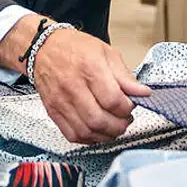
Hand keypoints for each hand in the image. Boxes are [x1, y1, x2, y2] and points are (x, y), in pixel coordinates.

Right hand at [31, 29, 152, 144]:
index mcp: (89, 68)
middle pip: (100, 120)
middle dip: (119, 126)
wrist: (43, 48)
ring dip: (106, 135)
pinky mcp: (53, 111)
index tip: (131, 105)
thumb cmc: (74, 48)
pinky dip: (89, 139)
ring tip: (113, 126)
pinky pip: (72, 135)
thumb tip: (143, 93)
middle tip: (125, 119)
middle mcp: (73, 86)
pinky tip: (97, 130)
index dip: (127, 108)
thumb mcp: (106, 52)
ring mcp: (61, 101)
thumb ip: (125, 76)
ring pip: (87, 131)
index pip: (113, 100)